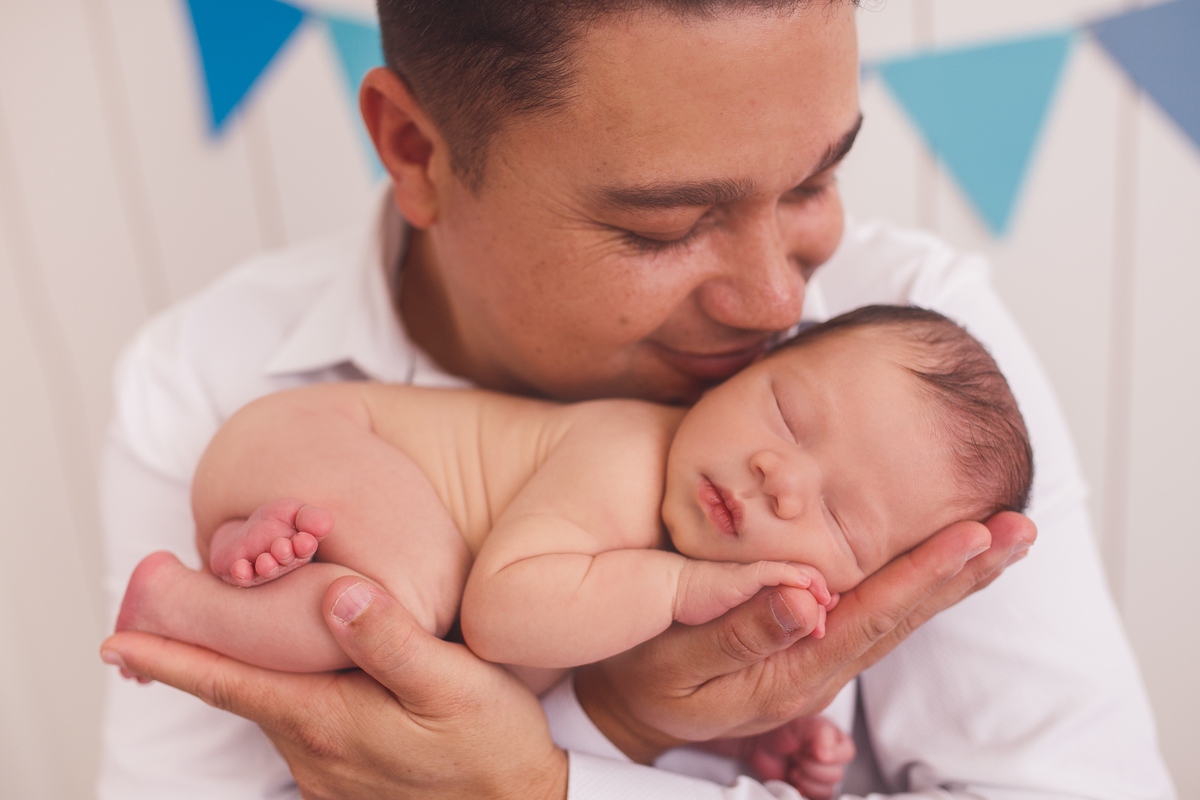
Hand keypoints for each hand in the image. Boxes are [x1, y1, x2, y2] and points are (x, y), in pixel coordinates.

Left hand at [100, 578, 566, 799]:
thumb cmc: (490, 747)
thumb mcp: (450, 683)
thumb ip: (389, 638)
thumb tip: (336, 593)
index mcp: (327, 718)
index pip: (229, 681)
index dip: (172, 657)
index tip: (116, 640)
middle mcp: (314, 750)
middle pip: (241, 694)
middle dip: (201, 657)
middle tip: (168, 616)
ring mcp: (329, 772)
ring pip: (270, 711)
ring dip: (243, 676)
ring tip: (233, 639)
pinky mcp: (349, 782)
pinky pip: (299, 732)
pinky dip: (282, 699)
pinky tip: (304, 682)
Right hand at [576, 511, 1035, 762]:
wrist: (627, 705)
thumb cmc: (641, 671)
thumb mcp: (673, 657)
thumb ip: (737, 628)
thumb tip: (806, 595)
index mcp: (789, 671)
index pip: (871, 617)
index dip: (923, 574)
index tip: (973, 535)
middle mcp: (817, 669)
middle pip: (903, 617)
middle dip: (964, 572)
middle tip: (1020, 529)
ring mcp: (818, 660)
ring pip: (899, 616)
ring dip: (953, 578)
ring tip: (1001, 540)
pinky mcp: (811, 645)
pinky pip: (877, 615)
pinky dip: (917, 585)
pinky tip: (944, 566)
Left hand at [746, 716, 854, 799]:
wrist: (758, 741)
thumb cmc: (781, 727)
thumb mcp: (804, 722)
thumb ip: (822, 734)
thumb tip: (828, 755)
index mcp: (835, 740)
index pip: (846, 754)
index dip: (828, 754)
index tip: (810, 748)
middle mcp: (829, 759)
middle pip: (836, 775)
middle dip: (812, 767)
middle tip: (797, 756)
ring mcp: (817, 776)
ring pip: (826, 791)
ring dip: (806, 781)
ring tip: (793, 768)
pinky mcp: (805, 789)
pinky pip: (814, 799)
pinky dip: (802, 793)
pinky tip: (792, 782)